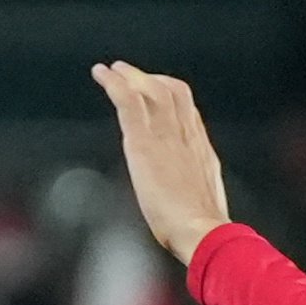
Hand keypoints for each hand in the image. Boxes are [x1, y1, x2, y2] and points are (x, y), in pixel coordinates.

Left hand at [91, 62, 230, 262]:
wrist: (204, 231)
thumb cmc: (204, 233)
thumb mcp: (203, 208)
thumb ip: (194, 198)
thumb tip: (191, 212)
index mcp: (200, 151)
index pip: (187, 112)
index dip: (172, 97)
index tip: (157, 91)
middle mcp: (185, 136)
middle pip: (171, 93)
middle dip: (150, 79)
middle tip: (129, 73)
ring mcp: (166, 136)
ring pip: (149, 91)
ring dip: (129, 77)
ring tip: (111, 71)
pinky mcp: (145, 143)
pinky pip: (129, 102)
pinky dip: (114, 84)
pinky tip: (101, 75)